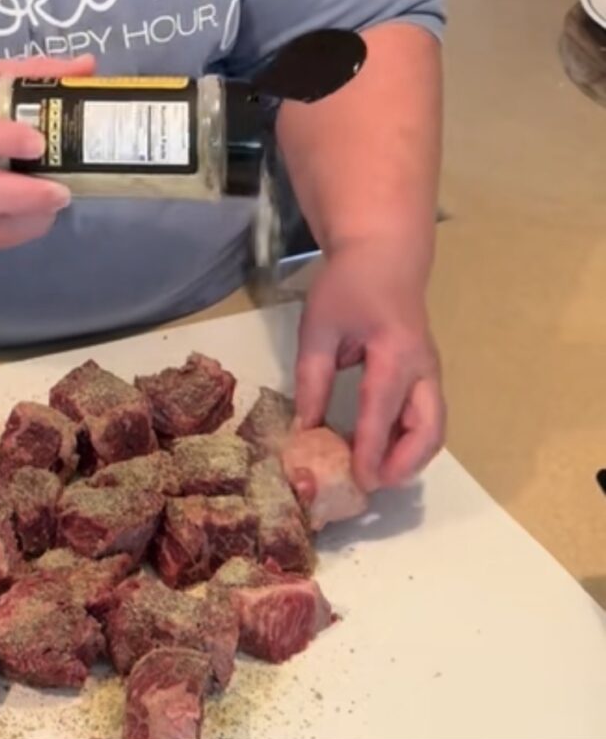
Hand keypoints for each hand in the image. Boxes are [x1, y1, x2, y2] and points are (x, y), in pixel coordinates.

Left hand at [294, 238, 444, 492]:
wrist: (384, 256)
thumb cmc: (348, 287)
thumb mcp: (319, 328)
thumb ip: (313, 378)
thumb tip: (305, 430)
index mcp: (394, 352)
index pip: (383, 410)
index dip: (372, 449)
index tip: (360, 480)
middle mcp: (423, 368)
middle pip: (429, 429)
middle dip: (404, 464)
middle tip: (370, 483)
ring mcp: (431, 373)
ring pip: (434, 428)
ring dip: (410, 457)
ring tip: (374, 472)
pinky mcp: (428, 377)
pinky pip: (428, 418)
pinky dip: (410, 441)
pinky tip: (381, 449)